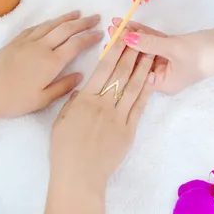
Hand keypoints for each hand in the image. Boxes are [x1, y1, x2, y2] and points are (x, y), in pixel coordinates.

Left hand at [0, 11, 101, 127]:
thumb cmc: (13, 100)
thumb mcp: (42, 100)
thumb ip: (63, 87)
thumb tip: (80, 75)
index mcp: (51, 62)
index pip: (76, 45)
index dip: (90, 37)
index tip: (101, 33)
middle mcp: (41, 47)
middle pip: (66, 30)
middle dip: (82, 23)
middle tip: (95, 17)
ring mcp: (27, 42)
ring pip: (51, 25)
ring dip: (66, 18)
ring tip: (77, 14)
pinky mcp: (15, 42)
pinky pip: (36, 27)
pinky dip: (48, 22)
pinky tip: (52, 22)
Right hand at [49, 39, 154, 192]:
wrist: (79, 175)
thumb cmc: (64, 150)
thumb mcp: (60, 121)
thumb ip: (73, 103)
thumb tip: (82, 90)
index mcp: (85, 99)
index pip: (103, 69)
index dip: (114, 51)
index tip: (121, 37)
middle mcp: (103, 104)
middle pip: (121, 74)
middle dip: (131, 54)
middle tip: (140, 38)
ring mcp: (118, 117)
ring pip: (133, 87)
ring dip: (143, 68)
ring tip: (151, 53)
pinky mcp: (129, 130)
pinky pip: (139, 107)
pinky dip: (146, 91)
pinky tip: (152, 78)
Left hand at [109, 19, 213, 94]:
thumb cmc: (204, 54)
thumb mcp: (173, 48)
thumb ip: (148, 43)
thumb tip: (126, 37)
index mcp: (162, 84)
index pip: (135, 72)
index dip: (121, 57)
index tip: (109, 44)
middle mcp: (163, 76)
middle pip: (138, 59)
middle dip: (124, 44)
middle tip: (110, 30)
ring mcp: (168, 62)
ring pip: (145, 48)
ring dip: (132, 36)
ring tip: (116, 23)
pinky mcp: (173, 49)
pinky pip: (155, 41)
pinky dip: (145, 33)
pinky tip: (131, 24)